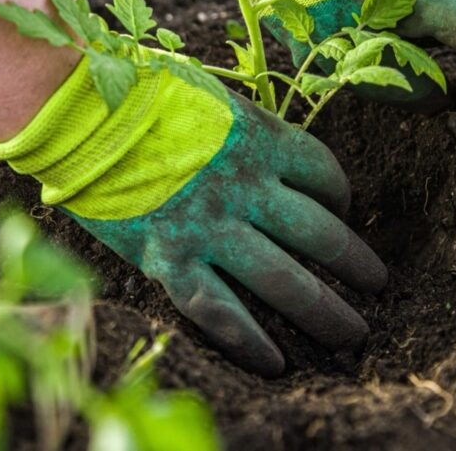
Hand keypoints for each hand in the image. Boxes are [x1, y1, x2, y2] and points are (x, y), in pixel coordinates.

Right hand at [0, 56, 385, 376]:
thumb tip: (266, 149)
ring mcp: (211, 227)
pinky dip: (252, 341)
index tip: (342, 211)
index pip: (325, 174)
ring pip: (284, 279)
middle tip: (378, 284)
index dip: (342, 197)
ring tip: (353, 333)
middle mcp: (247, 187)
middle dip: (356, 264)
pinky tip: (277, 363)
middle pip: (320, 234)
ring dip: (326, 310)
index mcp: (261, 139)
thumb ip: (245, 126)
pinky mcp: (170, 259)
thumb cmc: (140, 92)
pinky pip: (222, 311)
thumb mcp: (210, 96)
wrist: (77, 110)